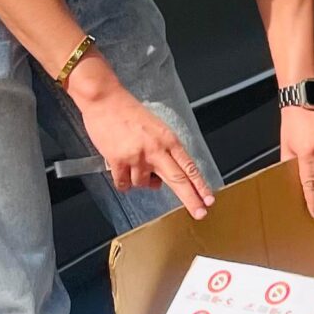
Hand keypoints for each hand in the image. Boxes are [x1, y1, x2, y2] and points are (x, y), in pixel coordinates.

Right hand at [74, 74, 214, 217]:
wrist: (105, 100)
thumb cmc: (129, 112)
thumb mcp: (156, 128)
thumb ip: (164, 150)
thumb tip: (163, 176)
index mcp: (168, 139)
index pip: (189, 167)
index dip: (200, 185)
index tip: (208, 199)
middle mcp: (156, 149)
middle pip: (178, 180)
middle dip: (191, 199)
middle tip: (200, 213)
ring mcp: (136, 156)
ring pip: (145, 184)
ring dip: (141, 182)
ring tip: (134, 163)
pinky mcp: (117, 161)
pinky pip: (124, 184)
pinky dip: (124, 182)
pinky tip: (122, 171)